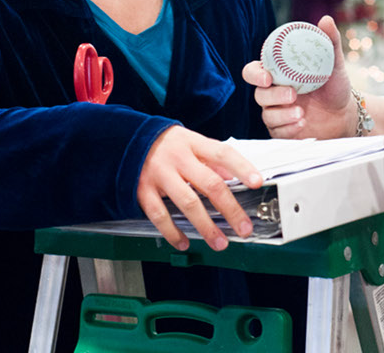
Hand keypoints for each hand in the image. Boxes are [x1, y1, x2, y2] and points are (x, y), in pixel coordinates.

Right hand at [136, 125, 262, 251]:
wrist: (126, 140)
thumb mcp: (189, 142)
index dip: (242, 167)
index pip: (222, 153)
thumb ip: (210, 159)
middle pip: (210, 184)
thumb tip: (232, 177)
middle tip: (244, 227)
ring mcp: (160, 174)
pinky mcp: (143, 190)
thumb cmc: (165, 144)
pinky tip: (184, 242)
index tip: (257, 182)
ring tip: (220, 242)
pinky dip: (172, 232)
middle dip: (230, 209)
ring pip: (188, 203)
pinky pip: (159, 215)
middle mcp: (177, 158)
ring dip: (206, 226)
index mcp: (192, 143)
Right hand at [242, 15, 353, 138]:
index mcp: (279, 74)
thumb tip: (325, 20)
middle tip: (292, 94)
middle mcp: (273, 93)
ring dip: (282, 114)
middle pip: (259, 94)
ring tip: (302, 113)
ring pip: (267, 114)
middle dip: (274, 95)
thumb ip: (330, 42)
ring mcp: (276, 113)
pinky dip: (288, 128)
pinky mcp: (282, 131)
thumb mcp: (335, 64)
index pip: (254, 71)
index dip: (254, 74)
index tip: (267, 77)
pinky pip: (276, 131)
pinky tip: (302, 124)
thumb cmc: (335, 86)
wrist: (345, 115)